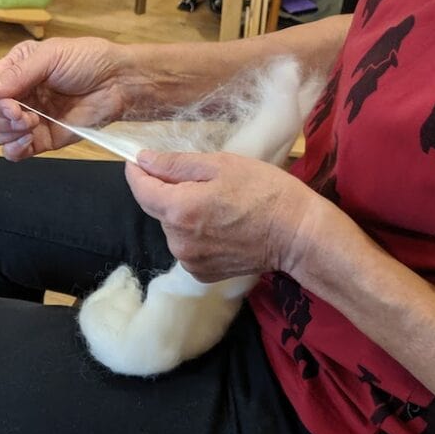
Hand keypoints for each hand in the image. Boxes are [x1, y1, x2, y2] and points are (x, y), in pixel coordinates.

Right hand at [0, 36, 127, 159]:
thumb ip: (18, 74)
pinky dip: (13, 150)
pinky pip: (14, 152)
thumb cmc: (88, 60)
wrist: (118, 83)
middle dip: (0, 118)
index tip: (13, 106)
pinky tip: (26, 142)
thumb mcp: (51, 56)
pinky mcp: (42, 139)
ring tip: (31, 125)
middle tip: (24, 117)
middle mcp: (19, 94)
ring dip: (7, 133)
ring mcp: (29, 118)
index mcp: (16, 70)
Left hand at [125, 150, 322, 280]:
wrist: (297, 235)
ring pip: (172, 228)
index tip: (139, 160)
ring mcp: (189, 260)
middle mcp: (177, 240)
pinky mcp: (201, 273)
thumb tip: (143, 160)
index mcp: (179, 209)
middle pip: (158, 209)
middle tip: (203, 181)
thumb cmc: (265, 192)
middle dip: (170, 192)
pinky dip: (196, 235)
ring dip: (184, 214)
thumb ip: (176, 164)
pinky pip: (187, 247)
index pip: (140, 189)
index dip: (137, 172)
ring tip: (218, 206)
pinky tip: (221, 226)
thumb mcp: (221, 165)